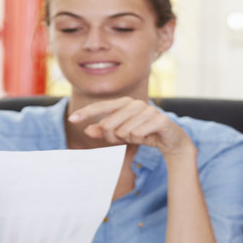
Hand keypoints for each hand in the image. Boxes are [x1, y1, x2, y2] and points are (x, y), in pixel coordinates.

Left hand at [69, 97, 192, 156]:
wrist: (171, 140)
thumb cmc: (144, 133)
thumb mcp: (122, 134)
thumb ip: (105, 131)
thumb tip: (87, 131)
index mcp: (126, 103)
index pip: (101, 107)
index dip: (86, 113)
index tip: (72, 120)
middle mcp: (136, 104)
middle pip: (109, 124)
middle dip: (112, 137)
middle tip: (124, 139)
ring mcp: (149, 110)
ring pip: (123, 131)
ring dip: (129, 139)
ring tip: (139, 136)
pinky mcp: (160, 119)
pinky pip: (138, 133)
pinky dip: (140, 139)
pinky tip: (148, 137)